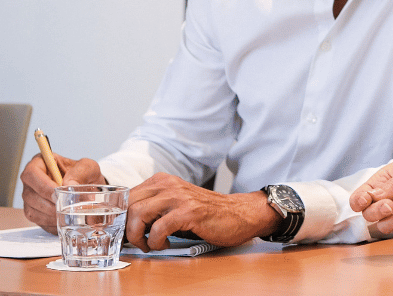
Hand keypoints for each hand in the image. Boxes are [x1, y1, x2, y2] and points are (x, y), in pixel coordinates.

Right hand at [20, 153, 105, 233]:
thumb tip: (69, 184)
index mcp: (41, 164)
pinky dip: (52, 222)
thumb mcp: (89, 167)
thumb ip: (80, 172)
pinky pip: (38, 221)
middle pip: (29, 195)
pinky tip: (64, 219)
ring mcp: (32, 198)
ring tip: (68, 213)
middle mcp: (32, 182)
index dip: (43, 185)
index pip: (31, 173)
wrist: (91, 190)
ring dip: (51, 214)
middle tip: (65, 206)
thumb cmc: (86, 175)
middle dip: (48, 203)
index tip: (57, 193)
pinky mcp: (36, 213)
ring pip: (32, 210)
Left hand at [124, 173, 279, 251]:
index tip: (121, 232)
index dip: (119, 217)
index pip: (127, 196)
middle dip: (125, 228)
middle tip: (135, 241)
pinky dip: (155, 241)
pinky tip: (164, 244)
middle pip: (128, 204)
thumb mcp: (177, 203)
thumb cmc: (208, 213)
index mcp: (163, 181)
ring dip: (137, 235)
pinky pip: (157, 229)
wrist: (240, 214)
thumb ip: (155, 207)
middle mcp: (169, 185)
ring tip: (148, 244)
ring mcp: (179, 197)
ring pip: (138, 214)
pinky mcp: (189, 212)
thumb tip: (126, 223)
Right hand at [349, 156, 392, 234]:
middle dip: (377, 212)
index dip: (359, 201)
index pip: (361, 195)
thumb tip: (374, 197)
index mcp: (383, 181)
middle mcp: (389, 198)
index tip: (366, 201)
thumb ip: (392, 185)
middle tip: (390, 206)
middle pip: (369, 214)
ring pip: (384, 226)